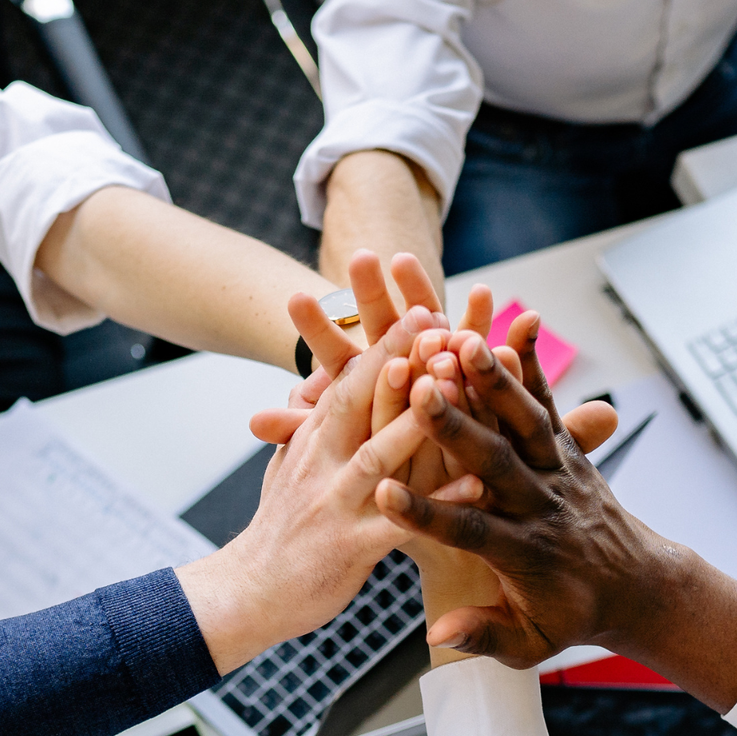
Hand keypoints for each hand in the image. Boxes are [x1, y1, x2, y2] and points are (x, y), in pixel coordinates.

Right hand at [178, 304, 436, 672]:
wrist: (248, 593)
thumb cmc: (280, 531)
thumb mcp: (288, 465)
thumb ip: (307, 424)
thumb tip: (318, 383)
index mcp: (313, 440)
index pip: (348, 381)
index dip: (385, 343)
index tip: (423, 306)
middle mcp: (321, 463)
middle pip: (360, 400)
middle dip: (400, 356)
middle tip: (439, 318)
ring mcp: (335, 504)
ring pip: (380, 452)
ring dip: (419, 416)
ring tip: (456, 382)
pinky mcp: (350, 549)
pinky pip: (401, 522)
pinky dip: (438, 502)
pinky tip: (478, 484)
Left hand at [249, 251, 491, 444]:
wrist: (434, 476)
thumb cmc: (380, 461)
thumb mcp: (339, 448)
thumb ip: (302, 431)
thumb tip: (252, 423)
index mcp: (361, 377)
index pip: (334, 350)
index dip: (318, 327)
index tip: (294, 299)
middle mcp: (399, 356)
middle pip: (379, 321)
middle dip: (369, 292)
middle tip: (357, 259)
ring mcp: (437, 355)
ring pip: (427, 318)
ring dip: (418, 290)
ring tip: (405, 263)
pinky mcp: (475, 364)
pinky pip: (478, 340)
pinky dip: (481, 318)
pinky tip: (484, 293)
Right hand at [373, 316, 736, 706]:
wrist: (638, 586)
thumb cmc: (571, 617)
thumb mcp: (530, 644)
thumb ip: (485, 634)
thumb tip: (440, 635)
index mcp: (524, 553)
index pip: (469, 531)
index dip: (427, 514)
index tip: (385, 494)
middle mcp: (542, 505)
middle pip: (495, 462)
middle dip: (456, 426)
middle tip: (422, 390)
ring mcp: (559, 471)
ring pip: (525, 420)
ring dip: (494, 380)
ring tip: (464, 339)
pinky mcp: (569, 449)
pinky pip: (550, 403)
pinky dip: (534, 365)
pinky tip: (516, 322)